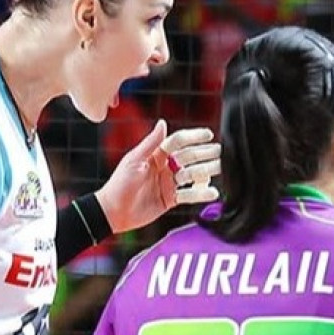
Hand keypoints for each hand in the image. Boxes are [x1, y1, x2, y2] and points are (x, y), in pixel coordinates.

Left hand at [95, 119, 220, 232]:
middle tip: (219, 152)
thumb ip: (150, 142)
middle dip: (204, 154)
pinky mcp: (171, 199)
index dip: (193, 137)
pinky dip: (201, 194)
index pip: (178, 142)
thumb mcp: (134, 160)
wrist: (113, 212)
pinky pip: (189, 195)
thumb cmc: (119, 184)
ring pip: (192, 175)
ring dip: (206, 171)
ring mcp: (169, 183)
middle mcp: (164, 167)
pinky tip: (213, 192)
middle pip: (188, 157)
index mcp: (155, 155)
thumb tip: (163, 122)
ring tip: (219, 169)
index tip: (208, 135)